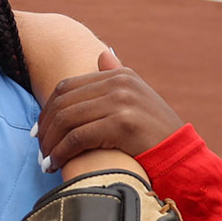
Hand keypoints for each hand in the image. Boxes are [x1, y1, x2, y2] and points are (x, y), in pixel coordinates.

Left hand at [34, 48, 183, 173]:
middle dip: (46, 128)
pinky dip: (61, 153)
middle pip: (63, 102)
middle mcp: (120, 83)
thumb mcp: (138, 98)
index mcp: (120, 74)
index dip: (48, 108)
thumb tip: (102, 54)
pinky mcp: (122, 124)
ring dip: (50, 143)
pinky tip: (55, 165)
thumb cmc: (156, 133)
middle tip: (39, 148)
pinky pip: (77, 138)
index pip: (68, 86)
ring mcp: (122, 102)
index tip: (39, 130)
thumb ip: (118, 77)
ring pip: (67, 120)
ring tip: (45, 161)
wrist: (182, 156)